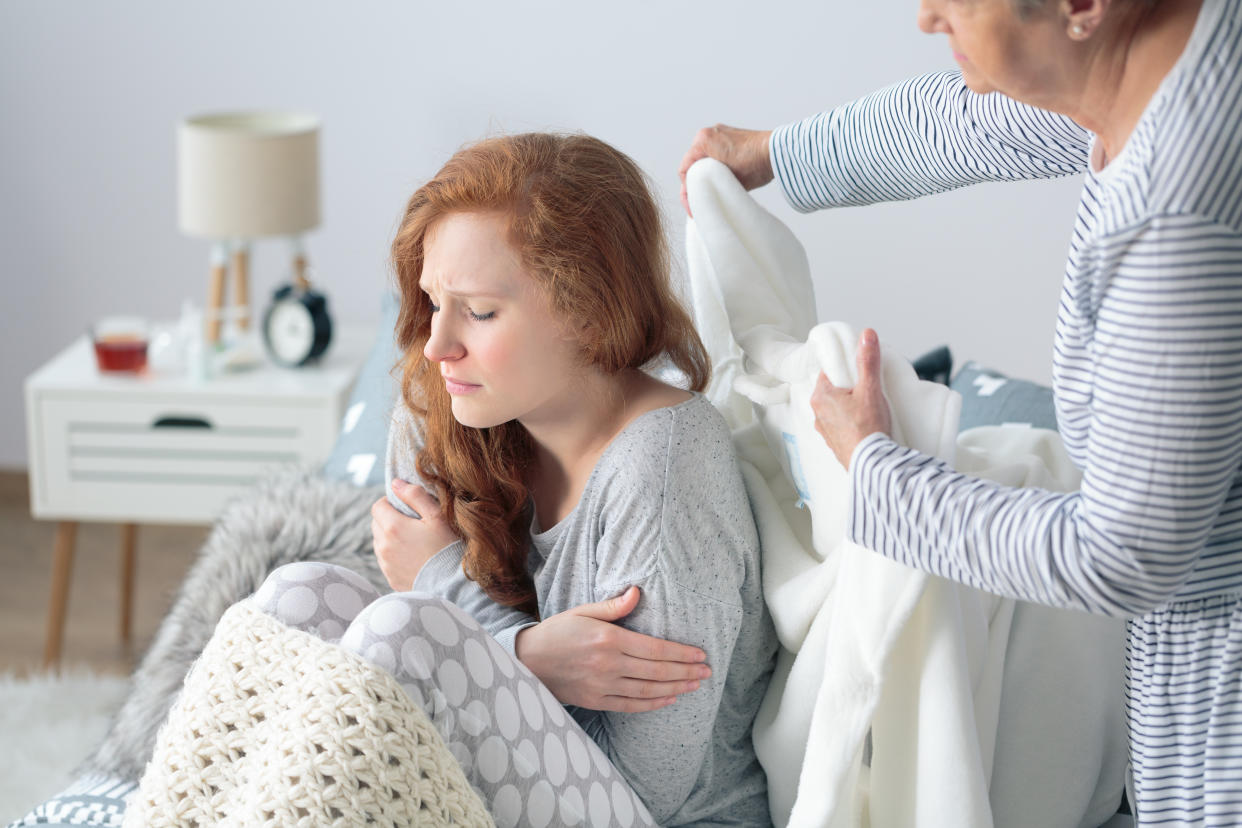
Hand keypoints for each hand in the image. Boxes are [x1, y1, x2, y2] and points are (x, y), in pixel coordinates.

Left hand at [371, 479, 459, 590]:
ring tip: (414, 542)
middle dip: (390, 519)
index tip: (405, 507)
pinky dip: (394, 555)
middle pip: (376, 523)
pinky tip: (413, 557)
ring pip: (379, 542)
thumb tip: (396, 483)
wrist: (451, 585)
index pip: (377, 506)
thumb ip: (415, 495)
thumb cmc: (447, 548)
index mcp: (393, 527)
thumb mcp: (436, 516)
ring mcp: (385, 564)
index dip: (390, 502)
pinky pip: (385, 560)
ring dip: (390, 537)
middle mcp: (383, 545)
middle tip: (412, 524)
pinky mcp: (390, 577)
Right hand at [515, 586, 711, 712]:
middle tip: (707, 671)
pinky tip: (669, 699)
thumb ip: (613, 606)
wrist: (528, 661)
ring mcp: (603, 686)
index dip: (680, 653)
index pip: (654, 648)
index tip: (700, 654)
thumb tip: (637, 592)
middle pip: (656, 671)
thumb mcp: (582, 611)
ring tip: (695, 685)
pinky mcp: (597, 701)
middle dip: (685, 671)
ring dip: (675, 688)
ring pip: (648, 690)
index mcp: (608, 639)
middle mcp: (608, 665)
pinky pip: (631, 705)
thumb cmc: (557, 632)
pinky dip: (653, 704)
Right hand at [678, 124, 774, 215]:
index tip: (693, 207)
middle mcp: (708, 133)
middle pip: (693, 164)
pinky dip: (715, 167)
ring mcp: (720, 133)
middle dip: (695, 184)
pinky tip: (721, 179)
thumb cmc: (754, 164)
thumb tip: (702, 196)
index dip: (686, 192)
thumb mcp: (725, 180)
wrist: (777, 152)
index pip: (684, 170)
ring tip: (710, 192)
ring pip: (704, 160)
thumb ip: (708, 184)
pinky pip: (715, 154)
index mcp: (702, 141)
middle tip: (700, 202)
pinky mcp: (731, 137)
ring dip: (705, 175)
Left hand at [810, 328, 893, 468]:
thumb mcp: (870, 388)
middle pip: (834, 390)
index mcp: (821, 396)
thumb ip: (868, 361)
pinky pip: (841, 426)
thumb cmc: (868, 428)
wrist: (872, 464)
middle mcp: (818, 413)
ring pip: (837, 409)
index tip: (860, 371)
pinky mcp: (834, 444)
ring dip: (850, 406)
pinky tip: (865, 424)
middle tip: (868, 389)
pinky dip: (851, 423)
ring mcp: (825, 431)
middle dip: (850, 388)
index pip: (830, 372)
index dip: (846, 369)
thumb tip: (866, 335)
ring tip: (869, 408)